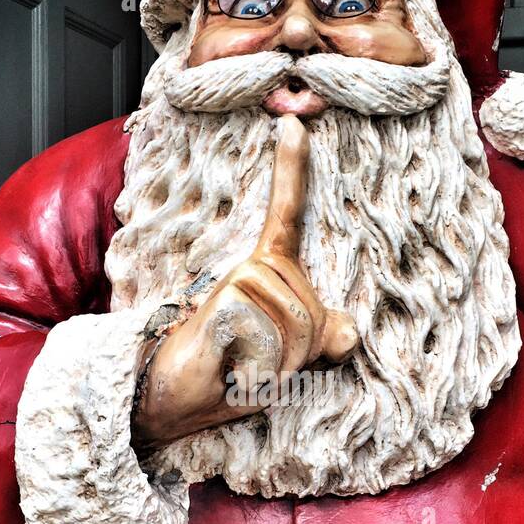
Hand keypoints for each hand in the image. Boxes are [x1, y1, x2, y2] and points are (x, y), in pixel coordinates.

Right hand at [133, 115, 357, 446]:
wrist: (174, 400)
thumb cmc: (230, 375)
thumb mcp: (288, 361)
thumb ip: (322, 342)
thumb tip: (349, 334)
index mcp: (269, 273)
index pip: (286, 216)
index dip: (291, 172)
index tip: (292, 124)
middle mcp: (253, 269)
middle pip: (313, 311)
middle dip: (303, 352)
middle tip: (263, 366)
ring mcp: (237, 284)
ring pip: (297, 325)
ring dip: (282, 364)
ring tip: (246, 367)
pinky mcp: (224, 305)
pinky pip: (270, 338)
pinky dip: (261, 370)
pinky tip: (232, 370)